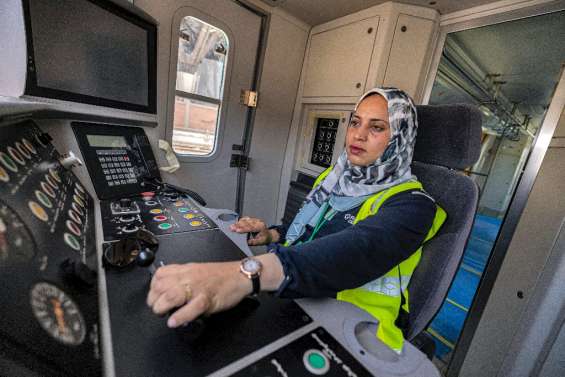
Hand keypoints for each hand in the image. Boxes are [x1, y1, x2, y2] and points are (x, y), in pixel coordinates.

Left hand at [146, 254, 284, 327]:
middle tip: (158, 309)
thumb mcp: (197, 271)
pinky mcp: (208, 298)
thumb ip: (182, 279)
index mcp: (185, 269)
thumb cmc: (221, 276)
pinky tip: (175, 321)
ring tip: (163, 314)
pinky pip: (191, 307)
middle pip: (161, 286)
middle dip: (154, 301)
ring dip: (162, 307)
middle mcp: (189, 276)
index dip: (152, 288)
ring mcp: (198, 287)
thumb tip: (168, 292)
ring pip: (172, 295)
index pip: (160, 275)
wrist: (240, 275)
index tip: (154, 297)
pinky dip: (181, 316)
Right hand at [229, 216, 278, 245]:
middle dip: (238, 225)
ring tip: (231, 226)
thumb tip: (245, 242)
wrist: (269, 235)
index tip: (237, 230)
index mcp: (261, 227)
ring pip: (245, 220)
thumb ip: (253, 242)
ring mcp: (255, 220)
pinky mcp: (253, 219)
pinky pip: (246, 219)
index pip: (250, 227)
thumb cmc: (264, 238)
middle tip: (231, 228)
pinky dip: (240, 221)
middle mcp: (258, 222)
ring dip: (238, 223)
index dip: (243, 229)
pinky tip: (236, 223)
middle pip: (246, 223)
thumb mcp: (260, 242)